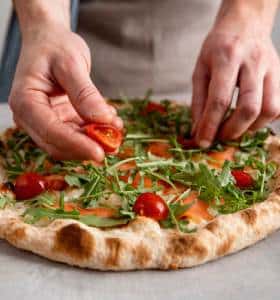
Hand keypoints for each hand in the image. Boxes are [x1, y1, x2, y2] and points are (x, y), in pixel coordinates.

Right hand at [9, 27, 121, 160]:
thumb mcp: (71, 63)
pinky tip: (109, 121)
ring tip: (115, 126)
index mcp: (25, 101)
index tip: (100, 153)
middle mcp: (30, 117)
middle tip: (114, 144)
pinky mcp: (58, 122)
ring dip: (94, 141)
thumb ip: (85, 94)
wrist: (49, 41)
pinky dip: (94, 133)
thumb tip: (102, 120)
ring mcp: (44, 121)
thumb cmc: (55, 47)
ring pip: (69, 145)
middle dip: (87, 147)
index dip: (76, 145)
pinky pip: (77, 135)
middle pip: (57, 145)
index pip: (50, 132)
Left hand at [191, 3, 279, 146]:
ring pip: (270, 109)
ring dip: (251, 128)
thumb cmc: (217, 48)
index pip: (219, 100)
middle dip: (232, 130)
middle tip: (220, 137)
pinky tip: (250, 119)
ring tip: (235, 129)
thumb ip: (198, 101)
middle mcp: (252, 62)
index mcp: (226, 58)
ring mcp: (271, 68)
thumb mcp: (200, 70)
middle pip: (249, 107)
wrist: (245, 23)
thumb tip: (198, 131)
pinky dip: (265, 120)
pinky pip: (279, 105)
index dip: (210, 126)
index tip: (202, 143)